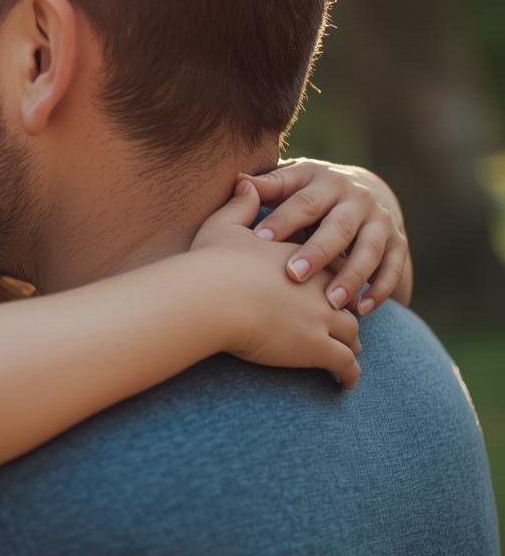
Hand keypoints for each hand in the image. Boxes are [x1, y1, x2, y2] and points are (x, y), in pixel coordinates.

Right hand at [192, 181, 361, 388]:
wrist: (213, 296)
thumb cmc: (212, 262)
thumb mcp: (223, 225)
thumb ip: (241, 204)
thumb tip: (246, 182)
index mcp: (302, 255)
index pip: (328, 266)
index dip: (328, 279)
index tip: (326, 290)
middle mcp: (321, 285)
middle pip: (346, 299)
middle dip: (347, 312)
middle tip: (345, 326)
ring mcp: (324, 317)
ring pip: (352, 333)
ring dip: (351, 346)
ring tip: (348, 358)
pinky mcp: (319, 348)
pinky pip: (346, 364)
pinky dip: (349, 374)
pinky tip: (344, 383)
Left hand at [240, 159, 411, 315]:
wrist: (359, 191)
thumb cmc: (308, 193)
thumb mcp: (290, 183)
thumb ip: (268, 186)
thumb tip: (238, 180)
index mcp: (325, 181)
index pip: (303, 202)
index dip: (282, 220)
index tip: (259, 240)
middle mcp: (356, 197)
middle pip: (338, 227)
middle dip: (317, 252)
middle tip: (294, 275)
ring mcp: (380, 220)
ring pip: (369, 249)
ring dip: (351, 276)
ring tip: (332, 302)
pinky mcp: (398, 242)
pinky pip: (393, 267)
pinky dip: (380, 289)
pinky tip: (363, 310)